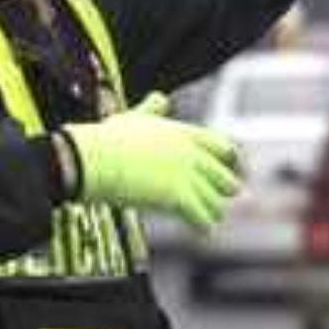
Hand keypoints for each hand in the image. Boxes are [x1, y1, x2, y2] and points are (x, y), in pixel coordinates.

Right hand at [64, 93, 242, 231]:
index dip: (228, 160)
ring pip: (215, 200)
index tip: (232, 167)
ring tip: (211, 218)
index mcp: (186, 134)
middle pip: (224, 177)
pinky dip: (203, 225)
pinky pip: (201, 217)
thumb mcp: (137, 117)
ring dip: (213, 210)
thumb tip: (160, 98)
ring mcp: (188, 176)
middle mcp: (192, 154)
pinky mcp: (178, 197)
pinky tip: (203, 231)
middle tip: (224, 197)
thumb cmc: (110, 139)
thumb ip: (153, 108)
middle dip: (225, 188)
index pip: (223, 147)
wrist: (97, 158)